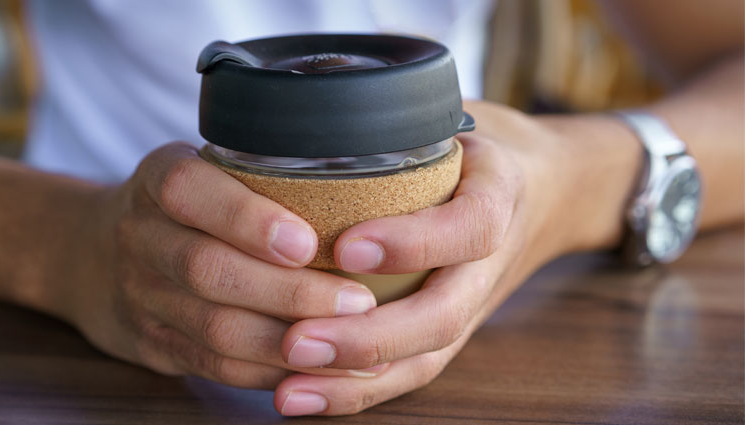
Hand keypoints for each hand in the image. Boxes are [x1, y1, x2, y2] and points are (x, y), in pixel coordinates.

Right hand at [53, 142, 381, 388]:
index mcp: (159, 180)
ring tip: (354, 345)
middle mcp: (141, 237)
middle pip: (210, 270)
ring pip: (215, 327)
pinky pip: (214, 364)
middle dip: (290, 292)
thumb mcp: (206, 170)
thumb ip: (262, 175)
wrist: (95, 256)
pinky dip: (269, 370)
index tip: (307, 242)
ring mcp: (142, 296)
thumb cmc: (185, 208)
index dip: (247, 219)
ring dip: (289, 342)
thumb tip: (363, 185)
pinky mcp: (154, 343)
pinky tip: (316, 369)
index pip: (190, 192)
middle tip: (358, 302)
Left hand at [271, 101, 591, 414]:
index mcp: (498, 196)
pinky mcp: (452, 328)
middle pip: (445, 316)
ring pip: (427, 357)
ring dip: (356, 381)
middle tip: (293, 341)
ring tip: (288, 391)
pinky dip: (359, 391)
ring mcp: (473, 302)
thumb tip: (310, 111)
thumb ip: (404, 122)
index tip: (349, 245)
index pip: (470, 227)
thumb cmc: (488, 149)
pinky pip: (412, 369)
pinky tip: (303, 396)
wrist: (551, 191)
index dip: (414, 242)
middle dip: (368, 338)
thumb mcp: (462, 118)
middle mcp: (490, 261)